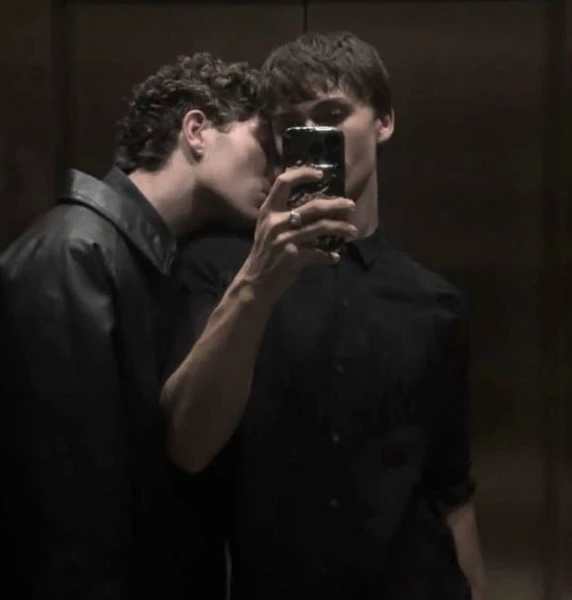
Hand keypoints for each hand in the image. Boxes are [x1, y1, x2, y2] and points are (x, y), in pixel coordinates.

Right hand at [235, 166, 356, 300]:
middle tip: (351, 205)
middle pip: (312, 207)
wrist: (255, 282)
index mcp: (268, 211)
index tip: (320, 174)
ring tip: (353, 231)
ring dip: (340, 228)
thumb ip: (284, 216)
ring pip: (321, 228)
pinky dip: (329, 256)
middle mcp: (276, 222)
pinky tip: (335, 257)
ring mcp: (284, 240)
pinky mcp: (293, 257)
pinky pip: (318, 253)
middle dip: (336, 205)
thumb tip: (315, 206)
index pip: (283, 183)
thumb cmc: (265, 253)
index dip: (302, 174)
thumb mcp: (267, 229)